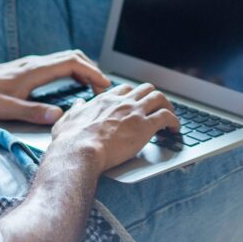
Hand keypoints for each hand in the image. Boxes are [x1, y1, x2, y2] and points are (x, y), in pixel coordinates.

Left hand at [0, 50, 110, 123]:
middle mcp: (35, 63)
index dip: (92, 72)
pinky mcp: (26, 70)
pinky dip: (72, 72)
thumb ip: (33, 112)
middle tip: (105, 88)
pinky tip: (72, 85)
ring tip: (94, 87)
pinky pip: (56, 65)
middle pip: (73, 57)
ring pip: (65, 60)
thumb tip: (59, 115)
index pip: (72, 63)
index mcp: (35, 70)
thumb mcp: (7, 109)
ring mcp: (31, 65)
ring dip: (83, 70)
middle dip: (93, 70)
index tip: (106, 85)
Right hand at [50, 83, 179, 172]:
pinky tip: (174, 129)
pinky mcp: (145, 127)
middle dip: (153, 97)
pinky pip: (166, 117)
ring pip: (159, 98)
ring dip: (167, 106)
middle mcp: (122, 102)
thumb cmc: (71, 142)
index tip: (136, 104)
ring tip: (170, 117)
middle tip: (157, 108)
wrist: (80, 152)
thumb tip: (79, 104)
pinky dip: (174, 121)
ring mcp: (135, 112)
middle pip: (145, 89)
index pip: (125, 89)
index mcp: (104, 100)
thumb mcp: (67, 120)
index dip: (133, 96)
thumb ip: (75, 110)